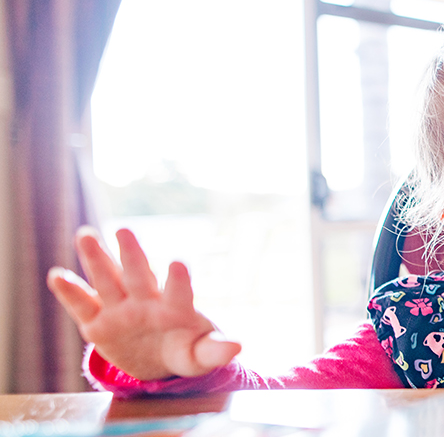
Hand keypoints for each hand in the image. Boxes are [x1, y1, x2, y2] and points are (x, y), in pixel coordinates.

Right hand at [47, 227, 240, 380]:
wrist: (158, 360)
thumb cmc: (186, 349)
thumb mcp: (201, 355)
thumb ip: (216, 351)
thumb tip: (239, 347)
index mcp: (176, 308)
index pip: (179, 291)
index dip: (178, 280)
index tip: (178, 263)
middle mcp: (147, 301)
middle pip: (139, 275)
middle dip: (132, 254)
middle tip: (125, 231)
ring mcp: (120, 309)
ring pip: (108, 280)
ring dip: (97, 259)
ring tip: (86, 235)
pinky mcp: (98, 324)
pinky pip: (82, 306)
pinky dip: (69, 292)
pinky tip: (57, 275)